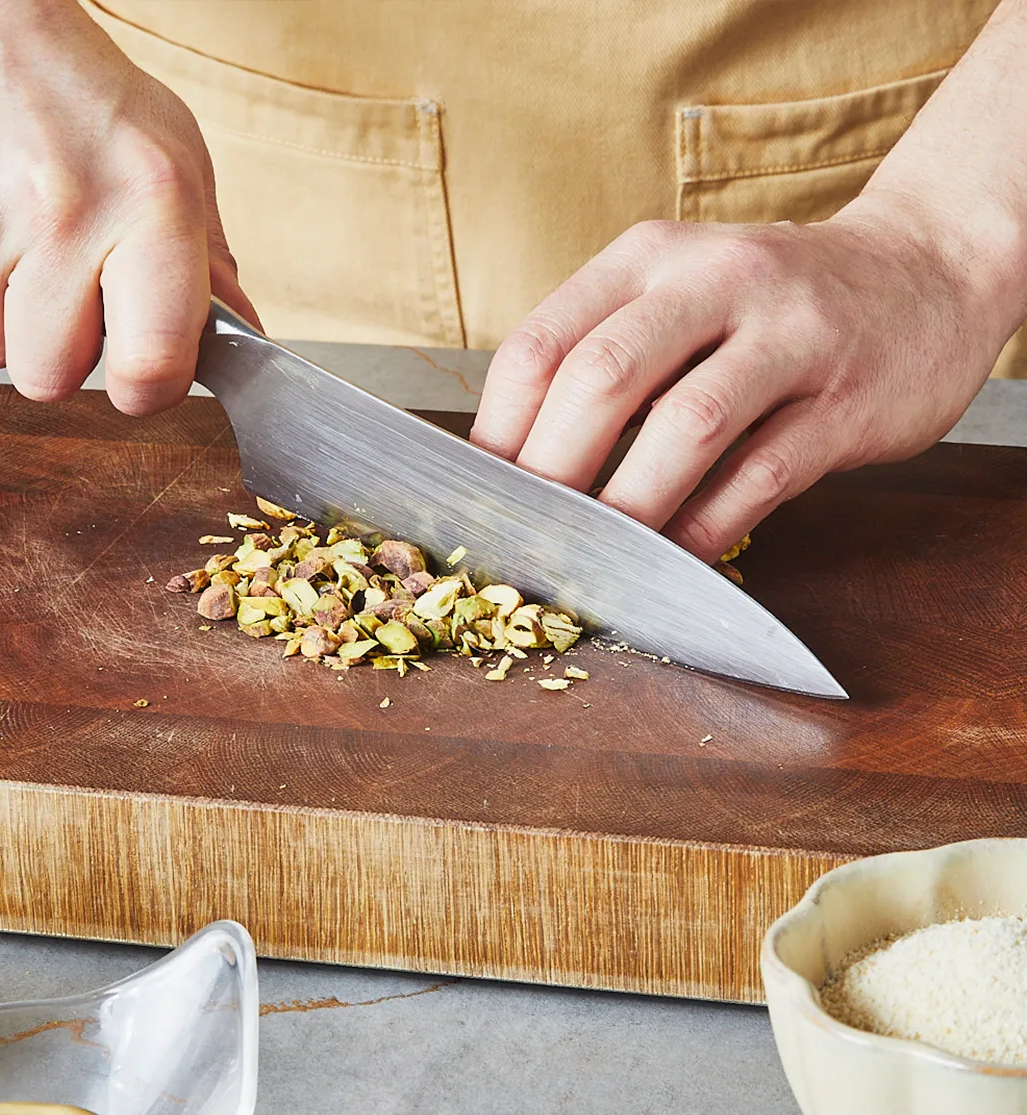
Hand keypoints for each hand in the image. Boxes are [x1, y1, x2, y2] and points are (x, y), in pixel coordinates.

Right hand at [0, 0, 257, 414]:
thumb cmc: (80, 93)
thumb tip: (242, 339)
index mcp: (149, 207)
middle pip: (51, 378)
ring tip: (16, 251)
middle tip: (68, 295)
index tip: (142, 377)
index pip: (153, 362)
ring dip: (3, 322)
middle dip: (61, 354)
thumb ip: (212, 259)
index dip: (148, 390)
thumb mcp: (175, 160)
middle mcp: (61, 219)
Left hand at [471, 198, 1011, 561]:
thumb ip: (605, 358)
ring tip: (596, 561)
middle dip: (550, 474)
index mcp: (648, 258)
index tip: (485, 496)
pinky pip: (762, 475)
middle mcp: (714, 281)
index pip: (540, 344)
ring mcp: (790, 336)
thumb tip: (518, 467)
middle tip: (529, 540)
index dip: (498, 433)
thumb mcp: (677, 294)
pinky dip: (708, 527)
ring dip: (628, 508)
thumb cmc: (768, 306)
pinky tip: (676, 559)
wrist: (924, 270)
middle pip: (601, 379)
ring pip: (686, 427)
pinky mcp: (846, 400)